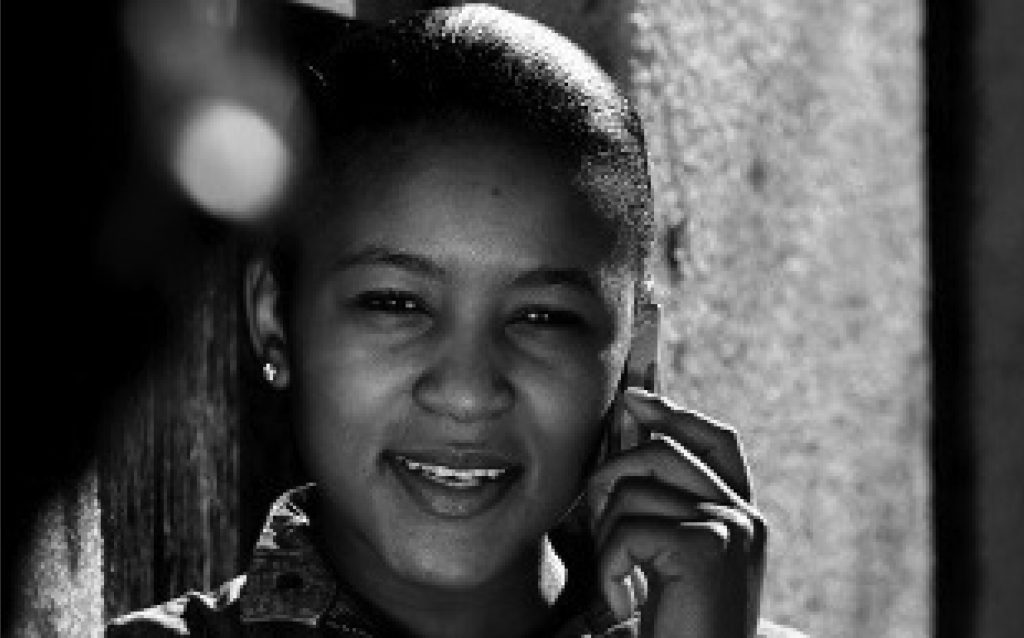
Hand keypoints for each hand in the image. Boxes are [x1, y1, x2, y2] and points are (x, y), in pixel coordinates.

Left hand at [586, 388, 766, 637]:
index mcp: (742, 517)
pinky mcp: (708, 546)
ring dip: (607, 539)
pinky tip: (624, 603)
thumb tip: (628, 439)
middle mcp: (745, 517)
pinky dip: (609, 570)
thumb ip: (661, 507)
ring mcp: (731, 528)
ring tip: (621, 582)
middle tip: (600, 532)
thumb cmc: (673, 626)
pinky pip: (628, 529)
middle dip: (611, 481)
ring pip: (634, 489)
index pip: (716, 441)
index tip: (635, 399)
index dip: (676, 413)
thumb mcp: (668, 559)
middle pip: (662, 451)